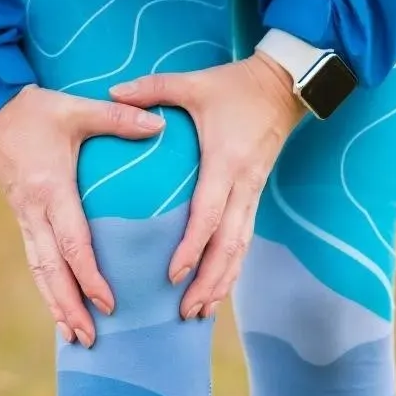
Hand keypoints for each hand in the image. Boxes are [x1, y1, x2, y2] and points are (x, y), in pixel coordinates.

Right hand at [0, 84, 165, 346]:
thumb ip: (118, 118)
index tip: (108, 302)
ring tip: (74, 337)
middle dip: (69, 306)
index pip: (71, 243)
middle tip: (89, 338)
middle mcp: (34, 210)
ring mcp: (24, 216)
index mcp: (51, 189)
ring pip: (39, 270)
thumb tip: (159, 126)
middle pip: (51, 270)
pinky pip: (35, 259)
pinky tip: (59, 308)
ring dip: (56, 305)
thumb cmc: (35, 109)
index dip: (89, 276)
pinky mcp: (21, 216)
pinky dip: (47, 287)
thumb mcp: (76, 108)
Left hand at [108, 52, 305, 319]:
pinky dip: (232, 267)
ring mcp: (253, 192)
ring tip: (199, 312)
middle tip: (186, 310)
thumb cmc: (233, 86)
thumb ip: (152, 90)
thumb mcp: (192, 83)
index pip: (209, 214)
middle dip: (209, 280)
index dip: (192, 247)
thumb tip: (111, 92)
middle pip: (229, 244)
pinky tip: (217, 289)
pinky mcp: (255, 195)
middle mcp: (243, 184)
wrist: (284, 85)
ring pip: (240, 248)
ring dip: (222, 282)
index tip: (173, 273)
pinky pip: (244, 238)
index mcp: (224, 161)